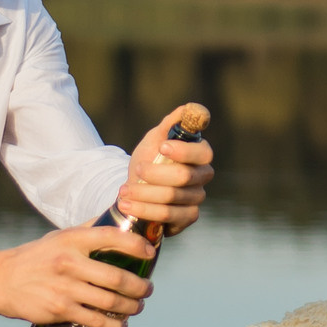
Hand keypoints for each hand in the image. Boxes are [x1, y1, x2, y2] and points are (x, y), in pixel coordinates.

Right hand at [0, 226, 153, 326]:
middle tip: (148, 289)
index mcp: (72, 240)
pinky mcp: (59, 309)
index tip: (150, 253)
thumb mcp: (58, 237)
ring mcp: (65, 288)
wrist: (0, 280)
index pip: (112, 238)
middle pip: (117, 277)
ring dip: (131, 307)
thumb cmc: (35, 257)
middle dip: (140, 286)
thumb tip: (118, 217)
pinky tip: (120, 326)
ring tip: (138, 306)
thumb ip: (88, 230)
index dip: (137, 246)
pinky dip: (113, 326)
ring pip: (110, 302)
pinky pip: (95, 320)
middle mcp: (69, 262)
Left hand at [114, 103, 213, 234]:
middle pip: (184, 177)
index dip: (183, 151)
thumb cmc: (148, 160)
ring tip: (123, 191)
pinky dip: (144, 210)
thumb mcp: (154, 139)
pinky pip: (167, 216)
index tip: (162, 147)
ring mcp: (196, 198)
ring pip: (171, 198)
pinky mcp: (187, 218)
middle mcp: (203, 177)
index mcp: (200, 154)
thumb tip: (188, 108)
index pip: (202, 152)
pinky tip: (128, 205)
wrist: (135, 189)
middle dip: (154, 174)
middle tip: (135, 170)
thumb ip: (170, 124)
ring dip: (143, 194)